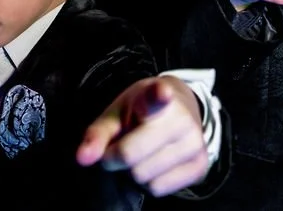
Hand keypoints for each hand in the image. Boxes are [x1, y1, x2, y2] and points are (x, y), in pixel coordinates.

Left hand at [77, 76, 207, 196]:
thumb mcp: (116, 114)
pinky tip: (156, 162)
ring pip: (145, 177)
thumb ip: (97, 135)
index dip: (159, 95)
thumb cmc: (141, 111)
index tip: (162, 93)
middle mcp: (182, 119)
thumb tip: (82, 159)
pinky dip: (150, 182)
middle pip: (131, 157)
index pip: (157, 97)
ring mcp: (194, 143)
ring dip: (135, 171)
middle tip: (125, 143)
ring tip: (143, 151)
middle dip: (119, 157)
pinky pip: (159, 189)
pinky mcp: (200, 165)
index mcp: (157, 96)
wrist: (181, 108)